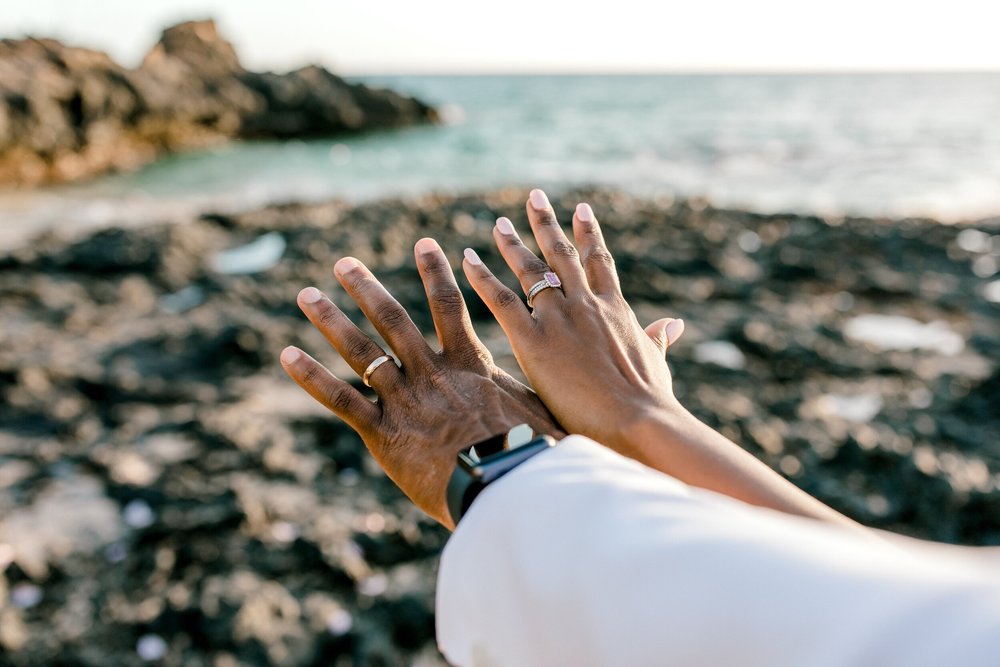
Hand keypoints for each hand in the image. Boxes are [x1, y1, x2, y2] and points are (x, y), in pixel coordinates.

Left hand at [281, 237, 563, 529]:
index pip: (449, 306)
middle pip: (393, 320)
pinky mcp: (383, 432)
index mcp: (469, 364)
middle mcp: (431, 373)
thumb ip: (531, 394)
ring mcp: (404, 400)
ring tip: (307, 295)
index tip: (424, 244)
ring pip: (361, 351)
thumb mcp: (540, 415)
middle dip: (366, 288)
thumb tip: (565, 387)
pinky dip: (312, 377)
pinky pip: (341, 399)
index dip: (435, 273)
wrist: (505, 485)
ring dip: (332, 320)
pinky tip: (286, 354)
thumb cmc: (531, 454)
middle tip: (343, 263)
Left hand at [460, 189, 683, 458]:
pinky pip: (502, 301)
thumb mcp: (657, 363)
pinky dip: (483, 278)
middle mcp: (586, 304)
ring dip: (513, 244)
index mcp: (615, 309)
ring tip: (499, 224)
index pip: (599, 262)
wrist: (637, 420)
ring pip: (531, 270)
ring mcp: (559, 319)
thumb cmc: (650, 401)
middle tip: (535, 197)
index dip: (589, 234)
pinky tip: (468, 259)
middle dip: (547, 224)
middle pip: (562, 254)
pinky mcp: (533, 341)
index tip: (581, 209)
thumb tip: (674, 324)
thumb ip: (657, 339)